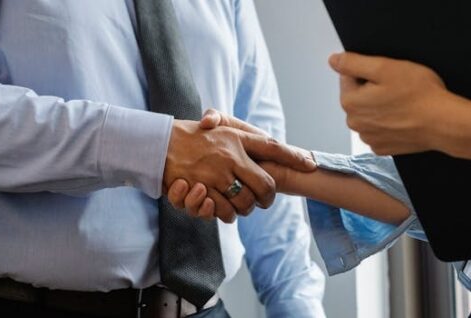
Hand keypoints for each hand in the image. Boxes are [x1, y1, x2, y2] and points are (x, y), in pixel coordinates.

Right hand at [164, 117, 315, 222]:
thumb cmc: (191, 137)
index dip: (293, 158)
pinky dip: (227, 213)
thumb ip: (240, 136)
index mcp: (237, 138)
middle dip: (268, 198)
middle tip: (265, 201)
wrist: (160, 144)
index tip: (311, 165)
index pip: (273, 147)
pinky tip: (223, 207)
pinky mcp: (204, 190)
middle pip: (265, 185)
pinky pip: (225, 211)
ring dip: (246, 208)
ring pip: (246, 202)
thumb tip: (265, 144)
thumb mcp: (218, 128)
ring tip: (241, 205)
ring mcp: (218, 174)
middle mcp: (231, 156)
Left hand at [329, 52, 470, 159]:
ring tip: (402, 103)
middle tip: (397, 88)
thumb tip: (334, 60)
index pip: (349, 77)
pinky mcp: (383, 147)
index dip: (369, 71)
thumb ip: (353, 63)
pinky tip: (403, 118)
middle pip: (358, 96)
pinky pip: (380, 129)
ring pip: (369, 113)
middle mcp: (354, 123)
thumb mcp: (385, 67)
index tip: (387, 75)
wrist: (443, 123)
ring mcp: (369, 137)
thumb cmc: (418, 94)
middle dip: (373, 89)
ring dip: (380, 107)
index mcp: (350, 102)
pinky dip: (389, 123)